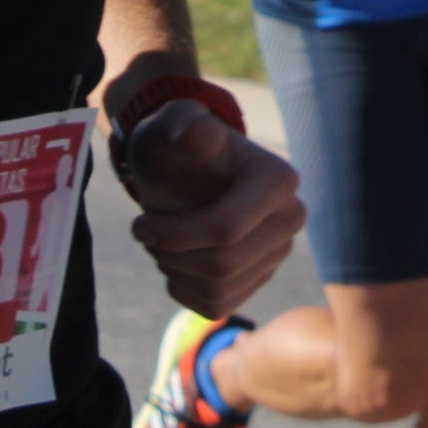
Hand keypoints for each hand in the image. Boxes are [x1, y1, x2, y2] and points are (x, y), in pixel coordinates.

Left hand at [119, 103, 306, 320]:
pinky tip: (174, 261)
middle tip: (144, 232)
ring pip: (219, 288)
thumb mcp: (172, 124)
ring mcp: (277, 253)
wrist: (182, 168)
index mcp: (278, 180)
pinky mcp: (257, 280)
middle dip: (171, 253)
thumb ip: (182, 122)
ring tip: (159, 243)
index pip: (226, 229)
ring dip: (174, 270)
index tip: (138, 224)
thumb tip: (195, 130)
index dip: (174, 235)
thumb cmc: (176, 144)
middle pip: (222, 264)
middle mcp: (289, 219)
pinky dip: (183, 290)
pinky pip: (217, 306)